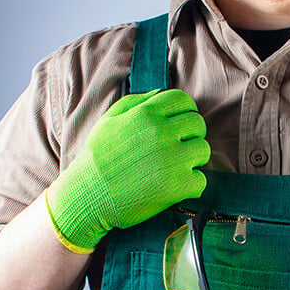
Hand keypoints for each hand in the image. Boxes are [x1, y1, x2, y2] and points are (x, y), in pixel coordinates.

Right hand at [46, 89, 210, 251]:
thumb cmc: (96, 158)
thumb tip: (160, 94)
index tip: (181, 124)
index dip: (185, 111)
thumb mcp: (109, 120)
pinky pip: (201, 180)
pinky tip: (175, 186)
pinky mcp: (178, 186)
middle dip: (191, 134)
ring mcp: (172, 160)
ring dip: (193, 159)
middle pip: (198, 123)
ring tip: (176, 167)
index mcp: (146, 114)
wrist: (86, 196)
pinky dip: (191, 185)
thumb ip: (137, 102)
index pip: (183, 100)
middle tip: (179, 147)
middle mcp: (162, 133)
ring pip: (203, 150)